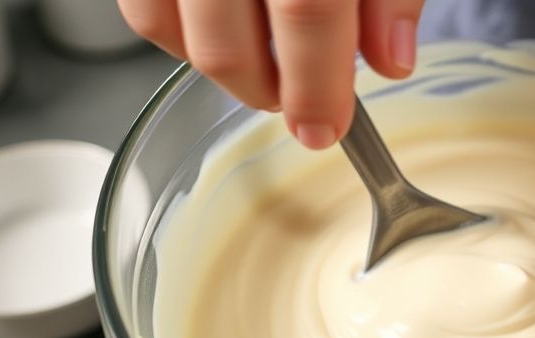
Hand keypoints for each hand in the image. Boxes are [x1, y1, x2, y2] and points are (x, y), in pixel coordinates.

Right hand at [118, 0, 425, 148]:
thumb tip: (392, 60)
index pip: (307, 12)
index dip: (318, 83)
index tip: (328, 128)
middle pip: (224, 44)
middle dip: (269, 92)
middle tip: (303, 99)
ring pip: (166, 29)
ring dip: (223, 66)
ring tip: (268, 57)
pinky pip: (142, 8)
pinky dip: (180, 35)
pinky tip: (226, 29)